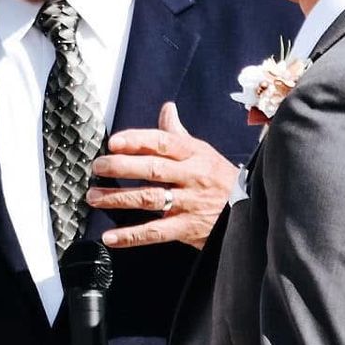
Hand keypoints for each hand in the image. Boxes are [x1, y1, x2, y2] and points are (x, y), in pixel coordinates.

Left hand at [89, 101, 236, 249]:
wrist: (249, 208)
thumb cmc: (218, 177)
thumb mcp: (203, 152)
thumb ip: (178, 134)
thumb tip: (167, 108)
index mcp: (193, 154)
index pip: (163, 142)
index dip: (137, 141)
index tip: (113, 142)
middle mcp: (191, 176)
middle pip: (153, 169)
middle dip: (122, 167)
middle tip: (98, 167)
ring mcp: (189, 203)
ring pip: (150, 199)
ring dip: (118, 199)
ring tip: (94, 196)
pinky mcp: (188, 228)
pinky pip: (156, 232)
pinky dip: (131, 236)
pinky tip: (111, 237)